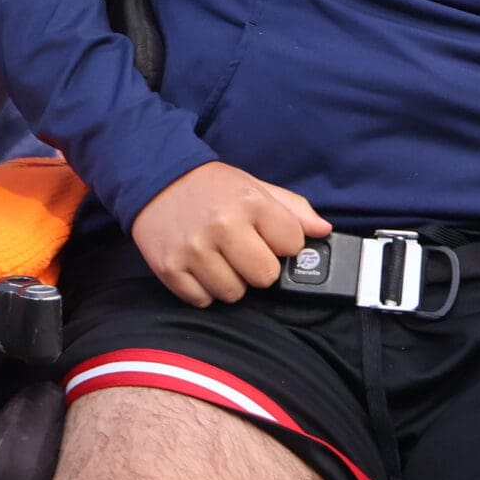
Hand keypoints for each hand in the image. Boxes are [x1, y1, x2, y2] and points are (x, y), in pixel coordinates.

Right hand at [132, 161, 332, 306]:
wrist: (155, 179)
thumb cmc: (211, 187)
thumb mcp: (255, 186)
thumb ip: (293, 209)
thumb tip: (324, 231)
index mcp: (250, 202)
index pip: (293, 245)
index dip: (283, 243)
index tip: (267, 236)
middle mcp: (222, 226)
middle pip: (265, 277)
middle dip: (258, 268)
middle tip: (242, 251)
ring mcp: (194, 250)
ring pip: (233, 294)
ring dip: (230, 281)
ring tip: (218, 258)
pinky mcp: (170, 269)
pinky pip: (202, 300)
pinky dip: (204, 289)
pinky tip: (199, 267)